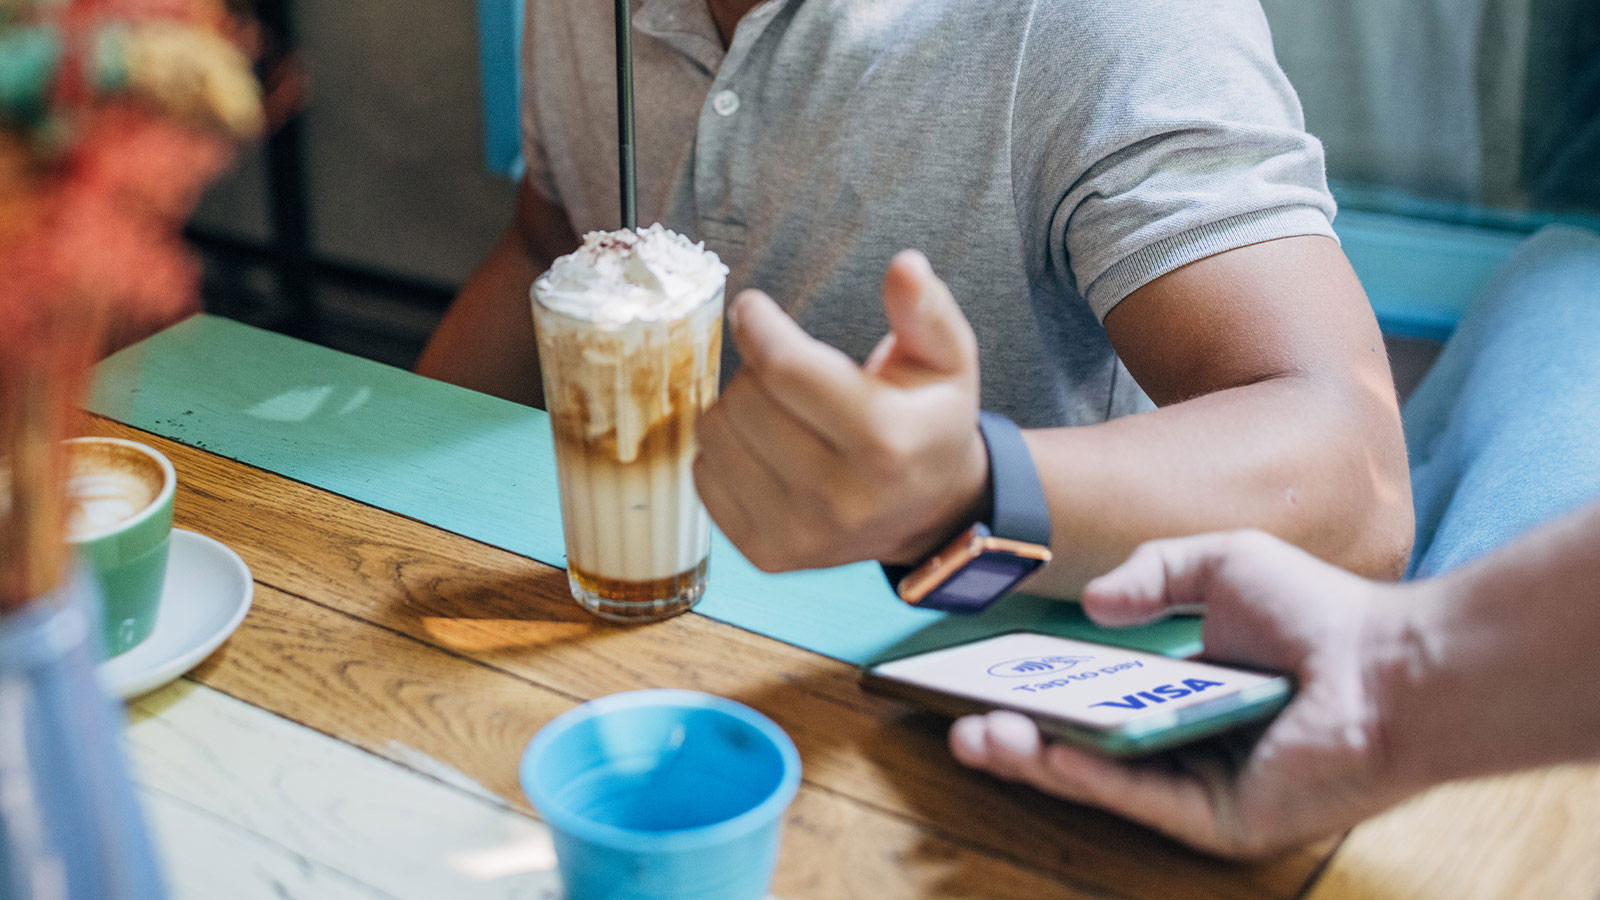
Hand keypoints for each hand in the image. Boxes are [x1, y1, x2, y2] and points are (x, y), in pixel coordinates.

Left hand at [694, 250, 987, 571]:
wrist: (929, 511)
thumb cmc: (928, 421)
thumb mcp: (947, 359)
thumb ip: (926, 310)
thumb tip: (904, 266)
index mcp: (888, 444)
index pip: (787, 369)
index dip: (759, 325)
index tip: (752, 308)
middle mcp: (843, 498)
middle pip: (745, 399)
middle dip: (760, 371)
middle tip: (790, 375)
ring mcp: (801, 534)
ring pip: (715, 435)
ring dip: (737, 409)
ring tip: (780, 412)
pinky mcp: (766, 554)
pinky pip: (702, 477)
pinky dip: (724, 453)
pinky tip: (765, 451)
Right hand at [949, 530, 1421, 857]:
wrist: (1389, 664)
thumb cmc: (1320, 612)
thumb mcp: (1223, 562)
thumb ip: (1155, 572)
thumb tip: (1094, 607)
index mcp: (1189, 693)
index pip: (1100, 697)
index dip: (1045, 689)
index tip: (991, 675)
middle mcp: (1188, 744)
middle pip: (1086, 742)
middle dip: (1020, 732)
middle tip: (964, 716)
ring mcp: (1200, 785)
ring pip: (1099, 776)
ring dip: (1034, 758)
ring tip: (975, 734)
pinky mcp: (1218, 819)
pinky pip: (1137, 795)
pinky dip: (1084, 775)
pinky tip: (1039, 751)